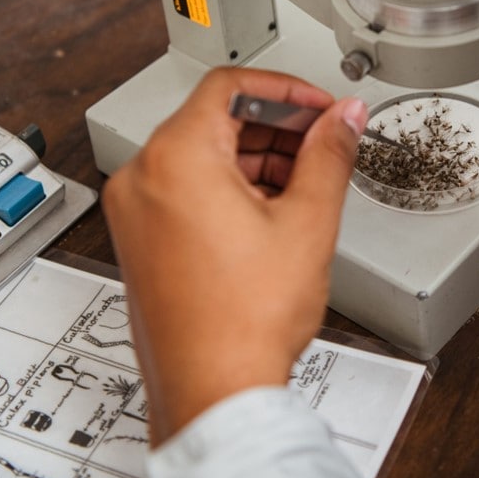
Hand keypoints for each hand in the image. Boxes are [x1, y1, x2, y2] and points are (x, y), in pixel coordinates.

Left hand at [101, 67, 367, 444]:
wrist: (213, 390)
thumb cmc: (243, 322)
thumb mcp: (307, 221)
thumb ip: (329, 155)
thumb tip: (342, 119)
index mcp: (175, 158)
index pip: (230, 87)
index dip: (285, 90)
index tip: (319, 107)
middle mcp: (143, 179)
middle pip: (213, 120)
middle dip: (275, 127)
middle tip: (322, 141)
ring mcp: (135, 213)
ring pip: (200, 156)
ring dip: (256, 158)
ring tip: (306, 182)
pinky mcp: (141, 242)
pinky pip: (185, 191)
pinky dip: (229, 189)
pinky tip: (273, 212)